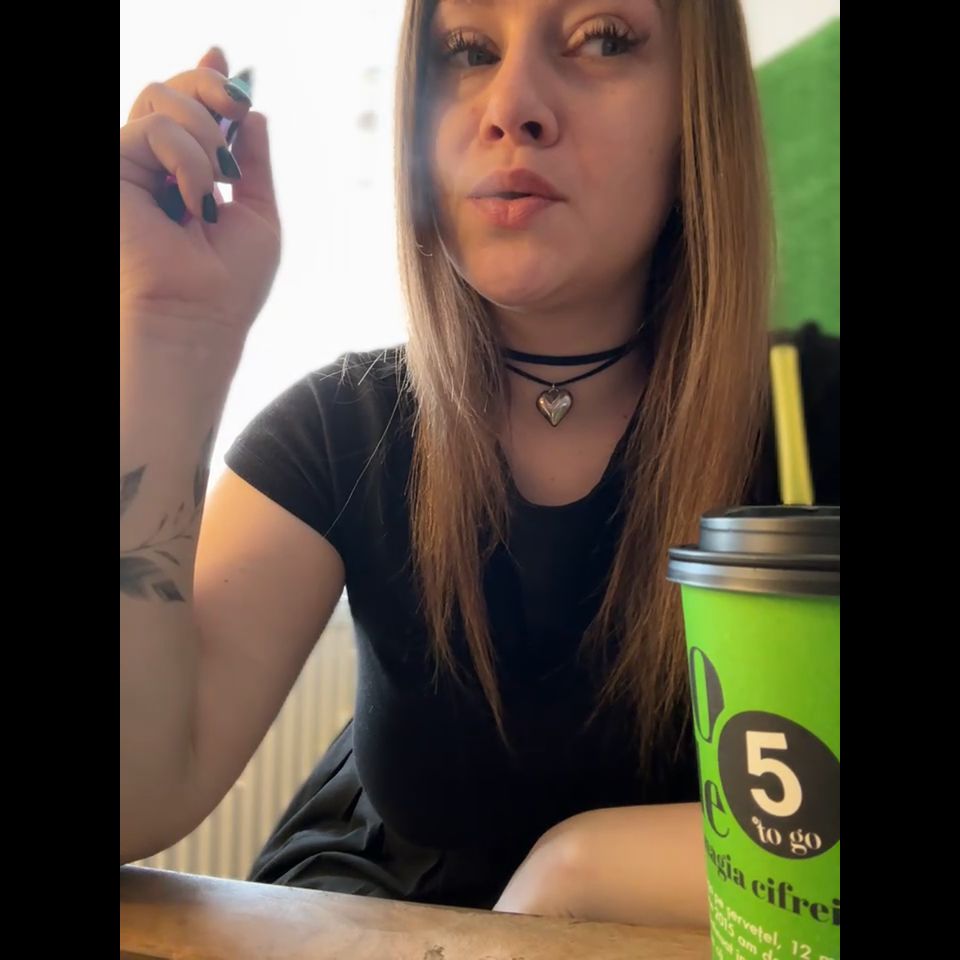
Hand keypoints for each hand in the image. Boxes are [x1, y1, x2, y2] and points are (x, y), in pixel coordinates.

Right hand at [120, 47, 280, 340]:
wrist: (199, 315)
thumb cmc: (230, 282)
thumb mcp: (257, 214)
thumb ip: (253, 162)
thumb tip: (255, 113)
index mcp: (186, 175)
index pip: (189, 111)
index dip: (205, 78)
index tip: (225, 57)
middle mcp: (153, 166)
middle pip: (171, 90)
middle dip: (211, 88)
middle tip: (238, 112)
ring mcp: (130, 165)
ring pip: (163, 100)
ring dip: (205, 141)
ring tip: (213, 193)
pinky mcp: (113, 167)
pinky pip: (156, 130)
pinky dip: (188, 163)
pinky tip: (193, 204)